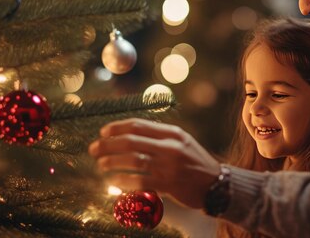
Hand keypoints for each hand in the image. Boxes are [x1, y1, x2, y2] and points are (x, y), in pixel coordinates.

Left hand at [88, 118, 220, 208]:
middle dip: (108, 144)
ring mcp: (170, 165)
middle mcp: (170, 146)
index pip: (139, 125)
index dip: (117, 128)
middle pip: (132, 141)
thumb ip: (159, 136)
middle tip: (93, 148)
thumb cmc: (194, 162)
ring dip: (112, 161)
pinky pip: (140, 181)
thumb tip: (129, 133)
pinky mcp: (169, 184)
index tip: (103, 132)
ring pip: (133, 160)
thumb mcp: (181, 142)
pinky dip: (124, 180)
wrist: (216, 184)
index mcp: (172, 133)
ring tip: (101, 164)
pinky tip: (115, 181)